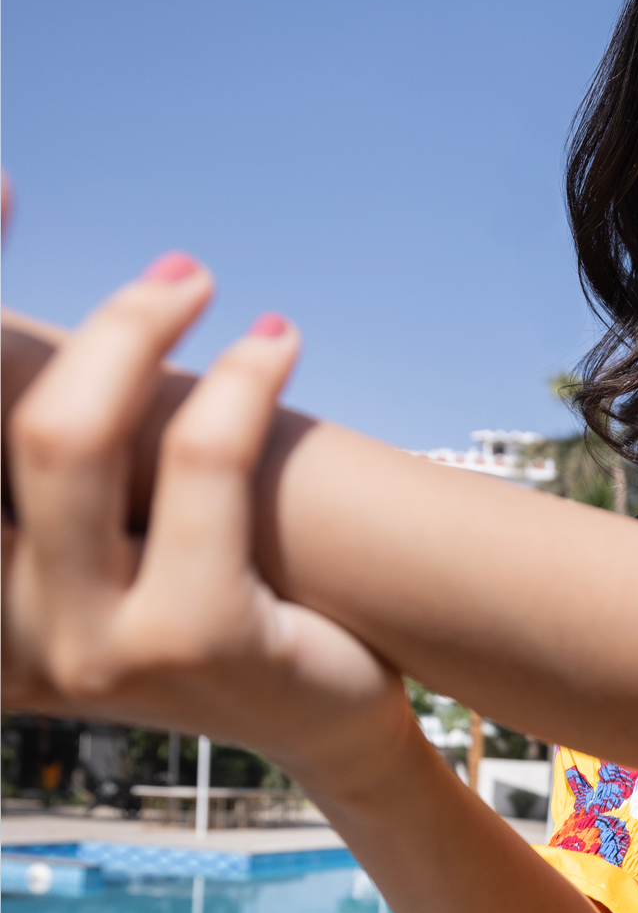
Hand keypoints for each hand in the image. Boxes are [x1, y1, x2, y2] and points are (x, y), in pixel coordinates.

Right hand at [2, 254, 410, 797]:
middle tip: (153, 260)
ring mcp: (89, 649)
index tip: (0, 192)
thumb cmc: (212, 597)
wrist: (329, 720)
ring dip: (138, 325)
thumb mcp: (106, 534)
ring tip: (197, 282)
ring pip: (69, 435)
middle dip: (46, 301)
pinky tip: (275, 340)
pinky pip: (199, 460)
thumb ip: (56, 455)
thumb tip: (13, 325)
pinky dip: (238, 376)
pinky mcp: (191, 639)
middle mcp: (6, 634)